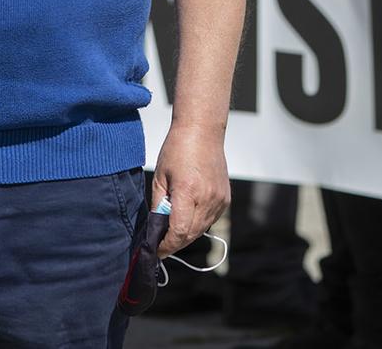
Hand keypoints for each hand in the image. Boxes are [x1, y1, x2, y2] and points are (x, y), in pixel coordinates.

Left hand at [151, 122, 228, 256]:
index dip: (166, 245)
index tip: (156, 250)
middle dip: (174, 243)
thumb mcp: (160, 177)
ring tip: (172, 230)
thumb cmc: (177, 149)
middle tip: (160, 244)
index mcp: (188, 192)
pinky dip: (197, 224)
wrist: (202, 131)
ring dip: (186, 235)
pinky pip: (210, 220)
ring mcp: (219, 200)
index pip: (179, 231)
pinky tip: (187, 216)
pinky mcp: (225, 199)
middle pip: (190, 235)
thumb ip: (158, 205)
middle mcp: (207, 198)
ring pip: (201, 230)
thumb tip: (155, 229)